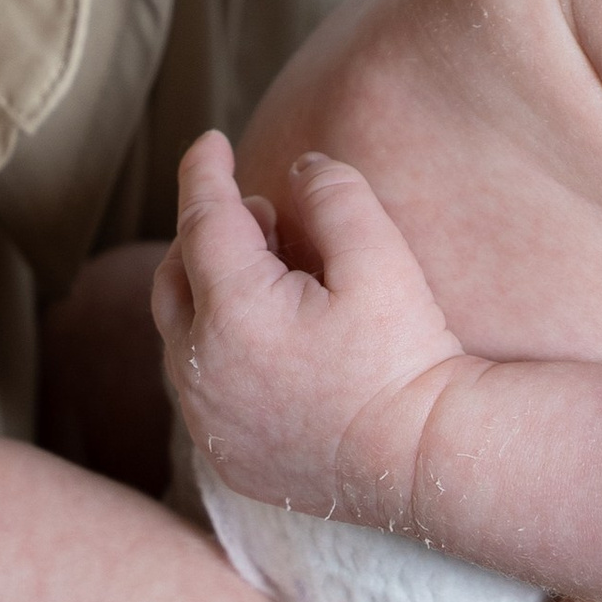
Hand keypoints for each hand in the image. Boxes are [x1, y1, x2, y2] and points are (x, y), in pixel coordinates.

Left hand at [153, 129, 466, 510]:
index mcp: (232, 311)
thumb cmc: (407, 356)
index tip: (211, 142)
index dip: (203, 171)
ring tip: (271, 276)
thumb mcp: (382, 258)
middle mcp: (201, 368)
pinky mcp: (225, 454)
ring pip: (180, 332)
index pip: (201, 218)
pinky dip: (216, 346)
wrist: (426, 459)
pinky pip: (199, 384)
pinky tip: (268, 339)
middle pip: (175, 275)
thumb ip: (333, 196)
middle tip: (259, 216)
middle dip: (206, 232)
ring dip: (209, 291)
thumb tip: (300, 168)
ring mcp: (208, 419)